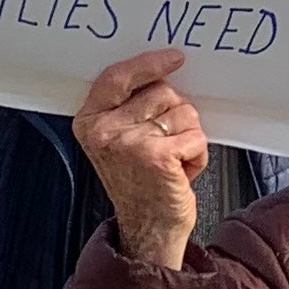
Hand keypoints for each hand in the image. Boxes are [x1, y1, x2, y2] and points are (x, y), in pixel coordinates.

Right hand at [73, 49, 205, 269]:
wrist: (148, 231)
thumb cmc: (140, 185)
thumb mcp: (120, 141)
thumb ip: (131, 108)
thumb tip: (164, 74)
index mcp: (90, 121)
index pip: (118, 76)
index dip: (148, 64)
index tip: (174, 57)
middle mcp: (103, 130)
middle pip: (162, 92)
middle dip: (176, 116)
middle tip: (165, 147)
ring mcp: (128, 143)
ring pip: (184, 112)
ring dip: (189, 138)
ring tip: (171, 163)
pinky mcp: (155, 156)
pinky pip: (195, 137)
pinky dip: (198, 155)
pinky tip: (181, 173)